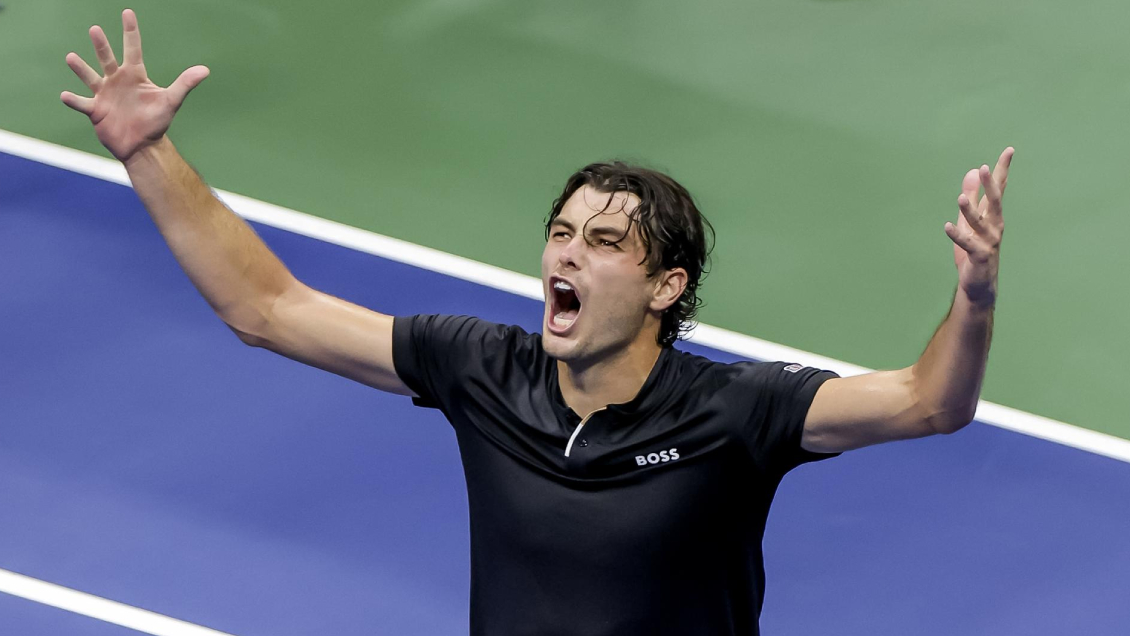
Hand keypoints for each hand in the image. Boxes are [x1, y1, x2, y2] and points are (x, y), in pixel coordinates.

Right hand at [60, 9, 209, 163]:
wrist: (143, 145)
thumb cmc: (157, 122)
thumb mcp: (171, 101)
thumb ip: (185, 84)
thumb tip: (205, 70)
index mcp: (135, 76)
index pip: (133, 48)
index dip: (131, 31)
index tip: (127, 12)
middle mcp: (117, 81)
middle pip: (107, 59)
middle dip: (101, 45)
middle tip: (95, 30)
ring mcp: (104, 95)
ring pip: (90, 77)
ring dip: (81, 68)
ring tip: (71, 57)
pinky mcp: (96, 110)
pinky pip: (82, 103)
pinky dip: (74, 100)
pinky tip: (65, 95)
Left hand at [945, 147, 1013, 307]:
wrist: (979, 283)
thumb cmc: (975, 249)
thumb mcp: (970, 220)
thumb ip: (972, 197)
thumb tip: (973, 171)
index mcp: (992, 215)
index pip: (999, 189)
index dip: (1002, 170)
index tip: (1009, 150)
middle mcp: (994, 226)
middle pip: (994, 202)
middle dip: (990, 186)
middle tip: (984, 168)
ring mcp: (988, 242)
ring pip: (980, 224)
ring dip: (970, 211)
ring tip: (960, 198)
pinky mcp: (979, 256)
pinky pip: (968, 244)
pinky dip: (957, 236)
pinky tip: (946, 227)